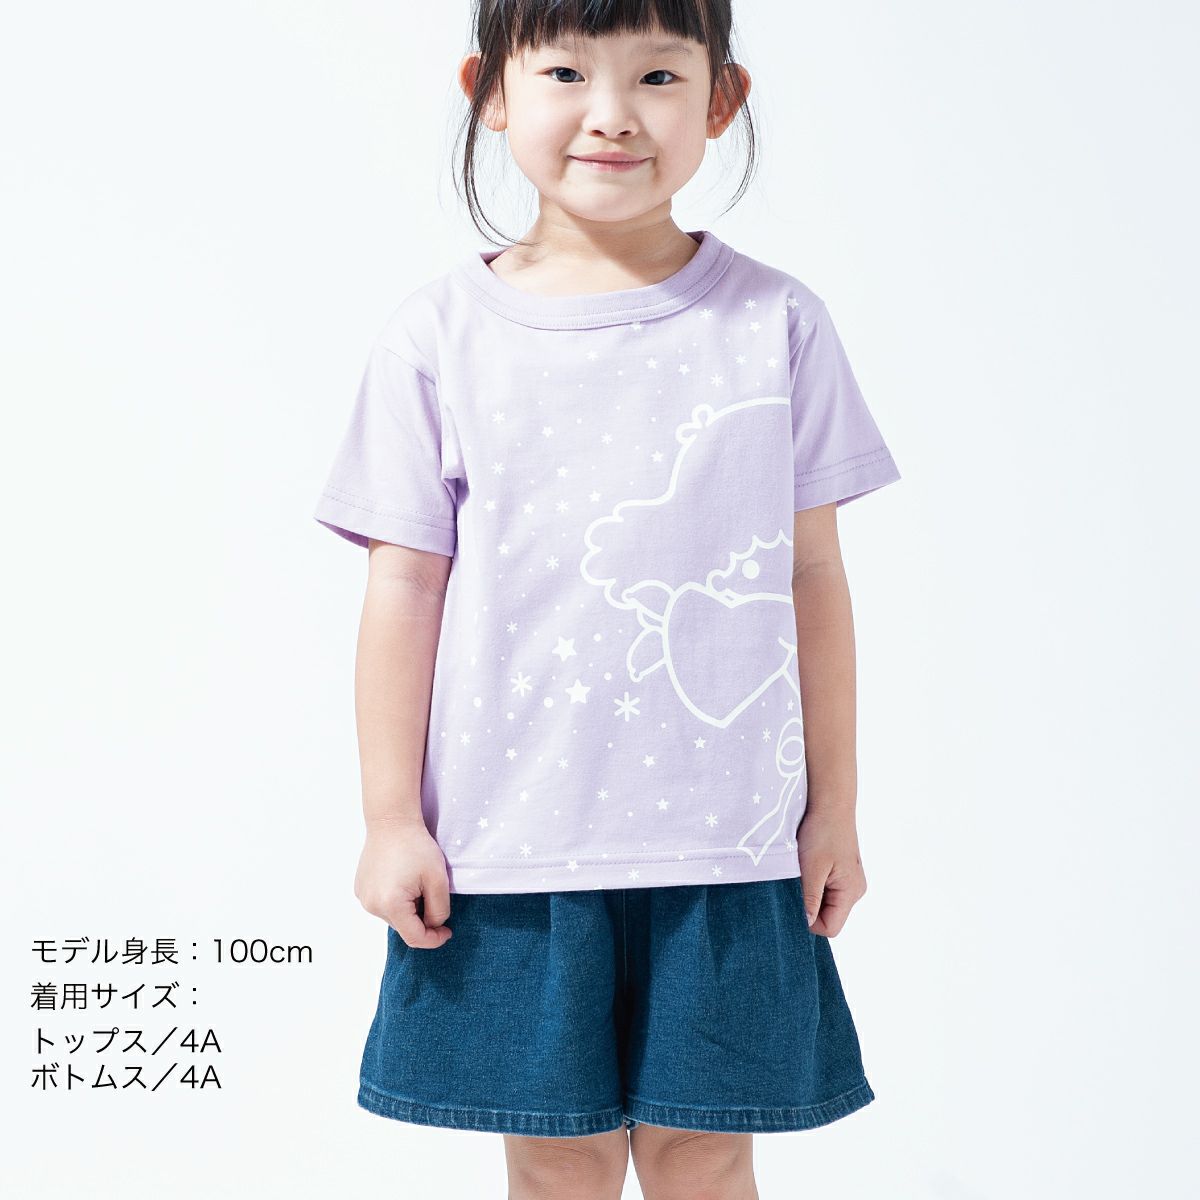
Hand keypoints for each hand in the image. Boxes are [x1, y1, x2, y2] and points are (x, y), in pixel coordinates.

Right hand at [354, 819, 453, 948]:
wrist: (391, 821)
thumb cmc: (416, 846)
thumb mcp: (438, 880)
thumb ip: (439, 910)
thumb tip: (434, 926)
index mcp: (391, 905)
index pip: (415, 938)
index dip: (434, 939)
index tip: (448, 931)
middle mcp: (372, 905)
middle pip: (404, 926)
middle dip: (422, 918)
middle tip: (431, 892)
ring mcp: (363, 897)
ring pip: (394, 916)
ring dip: (409, 908)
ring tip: (416, 882)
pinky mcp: (360, 889)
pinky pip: (383, 904)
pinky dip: (396, 900)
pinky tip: (402, 879)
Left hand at [796, 805, 866, 936]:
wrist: (830, 803)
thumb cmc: (822, 831)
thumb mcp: (812, 868)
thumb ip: (810, 899)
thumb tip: (806, 924)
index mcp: (851, 892)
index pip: (830, 928)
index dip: (809, 922)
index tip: (792, 901)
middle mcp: (854, 890)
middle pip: (828, 917)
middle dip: (808, 906)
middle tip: (794, 884)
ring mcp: (849, 881)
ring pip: (825, 903)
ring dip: (809, 893)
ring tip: (801, 872)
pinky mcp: (841, 872)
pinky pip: (825, 890)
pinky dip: (812, 883)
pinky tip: (805, 867)